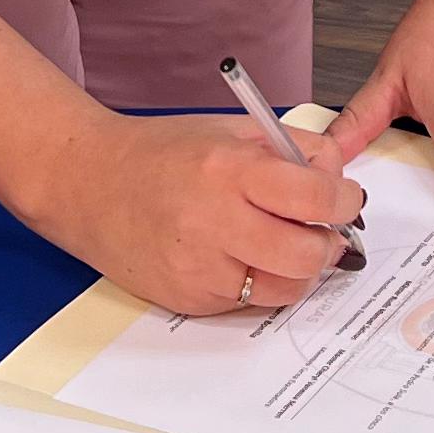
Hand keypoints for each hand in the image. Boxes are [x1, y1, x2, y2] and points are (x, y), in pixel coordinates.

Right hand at [32, 113, 362, 318]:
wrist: (88, 184)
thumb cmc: (159, 154)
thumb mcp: (228, 130)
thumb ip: (290, 148)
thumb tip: (337, 175)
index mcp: (227, 169)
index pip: (314, 197)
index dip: (344, 201)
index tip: (346, 199)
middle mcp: (213, 222)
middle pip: (307, 255)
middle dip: (327, 244)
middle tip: (324, 230)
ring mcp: (199, 268)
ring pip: (284, 289)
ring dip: (298, 270)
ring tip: (285, 245)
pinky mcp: (188, 299)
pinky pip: (248, 302)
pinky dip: (258, 282)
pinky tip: (241, 256)